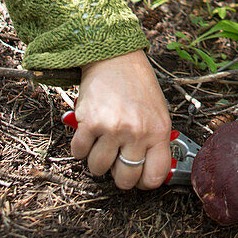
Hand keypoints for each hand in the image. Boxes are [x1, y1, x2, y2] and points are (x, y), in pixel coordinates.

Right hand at [70, 50, 171, 190]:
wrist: (115, 56)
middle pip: (124, 180)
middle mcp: (137, 132)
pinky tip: (88, 131)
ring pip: (98, 169)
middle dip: (117, 174)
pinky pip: (78, 153)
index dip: (143, 181)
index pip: (154, 176)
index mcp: (159, 130)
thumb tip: (148, 171)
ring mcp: (113, 129)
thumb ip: (154, 140)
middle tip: (116, 158)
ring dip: (96, 158)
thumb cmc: (137, 84)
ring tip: (102, 139)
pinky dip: (80, 146)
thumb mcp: (157, 111)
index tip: (137, 176)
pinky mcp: (90, 123)